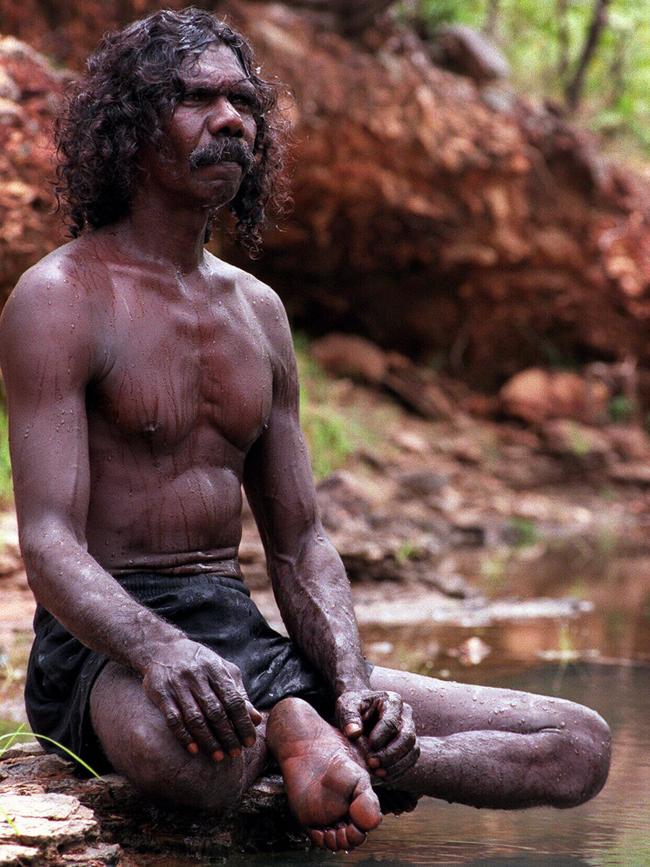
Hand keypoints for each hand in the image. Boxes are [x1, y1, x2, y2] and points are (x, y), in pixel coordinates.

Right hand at [141, 637, 261, 760]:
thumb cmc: (200, 663)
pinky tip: (194, 749)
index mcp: (215, 669)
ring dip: (208, 740)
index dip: (243, 722)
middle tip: (235, 754)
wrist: (163, 648)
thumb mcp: (222, 670)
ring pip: (195, 718)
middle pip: (215, 711)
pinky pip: (173, 719)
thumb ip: (238, 693)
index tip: (249, 742)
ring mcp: (178, 685)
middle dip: (227, 735)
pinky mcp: (161, 694)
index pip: (233, 700)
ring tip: (218, 756)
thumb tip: (255, 719)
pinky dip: (184, 736)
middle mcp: (197, 676)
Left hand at [335, 689, 419, 782]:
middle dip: (390, 753)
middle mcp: (405, 714)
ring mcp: (410, 729)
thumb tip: (354, 733)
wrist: (360, 714)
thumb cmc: (353, 708)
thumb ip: (349, 716)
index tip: (368, 746)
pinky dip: (399, 770)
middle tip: (372, 764)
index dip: (381, 736)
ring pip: (412, 750)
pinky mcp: (410, 745)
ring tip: (378, 773)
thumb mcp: (346, 705)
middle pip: (407, 736)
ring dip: (396, 765)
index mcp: (392, 700)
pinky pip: (411, 760)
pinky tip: (384, 776)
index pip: (391, 721)